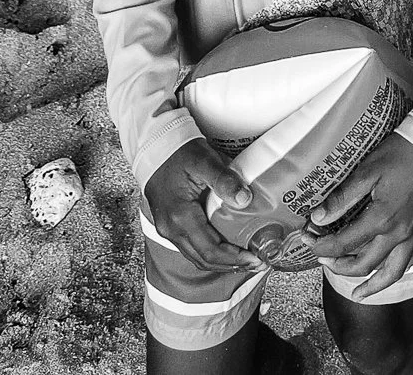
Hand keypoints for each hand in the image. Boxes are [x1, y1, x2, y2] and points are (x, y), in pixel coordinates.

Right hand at [143, 138, 260, 272]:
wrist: (155, 147)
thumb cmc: (180, 152)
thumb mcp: (205, 160)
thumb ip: (224, 180)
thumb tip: (244, 199)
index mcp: (181, 216)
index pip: (210, 250)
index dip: (234, 258)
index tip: (255, 258)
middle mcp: (171, 229)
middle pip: (203, 259)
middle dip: (231, 265)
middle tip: (256, 263)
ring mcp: (168, 229)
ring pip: (196, 256)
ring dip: (220, 261)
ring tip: (245, 259)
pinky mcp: (170, 225)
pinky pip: (191, 247)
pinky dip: (209, 252)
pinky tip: (225, 247)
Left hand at [306, 133, 412, 299]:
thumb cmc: (405, 152)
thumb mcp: (368, 170)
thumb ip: (343, 197)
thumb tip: (318, 216)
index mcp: (381, 219)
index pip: (344, 243)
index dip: (323, 246)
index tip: (310, 242)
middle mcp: (399, 234)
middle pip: (364, 263)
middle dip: (339, 265)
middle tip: (325, 260)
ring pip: (392, 272)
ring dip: (373, 286)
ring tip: (359, 294)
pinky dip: (399, 271)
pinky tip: (392, 271)